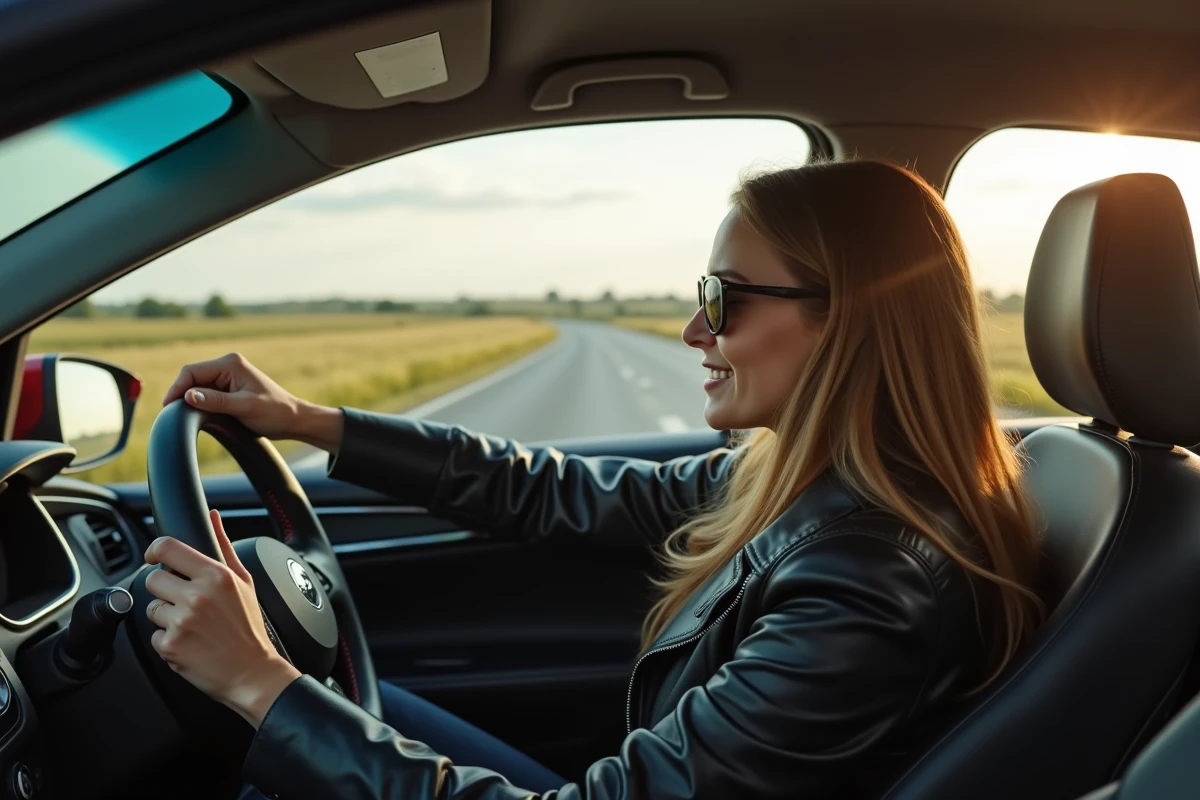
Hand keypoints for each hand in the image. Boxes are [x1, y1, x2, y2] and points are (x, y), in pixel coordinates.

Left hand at [144, 509, 300, 726]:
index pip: (167, 548)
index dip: (155, 550)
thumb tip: (212, 516)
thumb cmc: (249, 628)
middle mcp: (197, 596)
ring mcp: (182, 622)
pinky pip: (153, 634)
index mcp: (216, 576)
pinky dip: (167, 639)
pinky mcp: (170, 646)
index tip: (155, 556)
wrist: (252, 672)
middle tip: (187, 602)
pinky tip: (190, 641)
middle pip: (153, 578)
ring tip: (193, 625)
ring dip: (166, 615)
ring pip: (151, 607)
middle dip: (166, 589)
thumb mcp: (244, 581)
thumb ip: (223, 545)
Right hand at [162, 352, 343, 451]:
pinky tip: (198, 414)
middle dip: (182, 394)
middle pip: (192, 377)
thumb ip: (216, 401)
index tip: (168, 407)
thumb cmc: (274, 412)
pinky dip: (200, 402)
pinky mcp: (229, 387)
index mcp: (231, 363)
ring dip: (191, 400)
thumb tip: (189, 396)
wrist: (293, 419)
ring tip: (186, 416)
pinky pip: (206, 392)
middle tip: (174, 415)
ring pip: (197, 385)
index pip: (192, 371)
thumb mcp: (245, 407)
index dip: (177, 388)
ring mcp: (228, 375)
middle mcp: (228, 365)